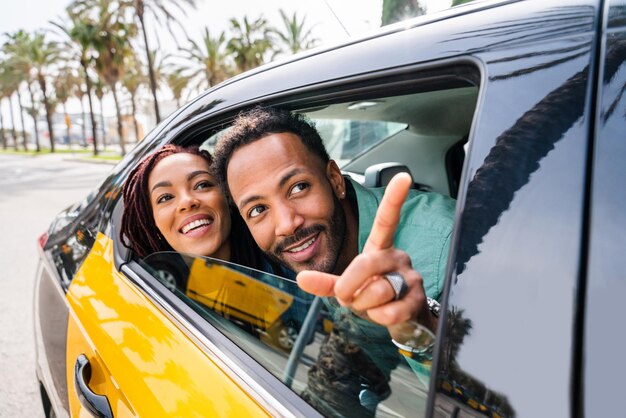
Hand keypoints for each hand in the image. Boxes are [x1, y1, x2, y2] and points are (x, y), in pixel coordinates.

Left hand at [297, 173, 435, 330]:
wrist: (403, 320)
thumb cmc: (374, 297)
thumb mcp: (348, 287)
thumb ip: (325, 282)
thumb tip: (300, 278)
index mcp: (380, 248)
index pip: (387, 220)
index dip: (394, 198)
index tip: (403, 177)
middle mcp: (398, 257)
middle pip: (366, 264)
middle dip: (349, 286)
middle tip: (347, 296)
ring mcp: (410, 277)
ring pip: (377, 291)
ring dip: (364, 306)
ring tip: (372, 305)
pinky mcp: (417, 299)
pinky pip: (389, 312)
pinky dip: (378, 318)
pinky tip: (385, 314)